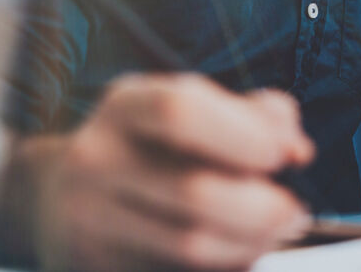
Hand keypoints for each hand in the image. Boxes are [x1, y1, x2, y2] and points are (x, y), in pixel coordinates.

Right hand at [26, 74, 314, 271]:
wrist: (63, 199)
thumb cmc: (158, 147)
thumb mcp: (199, 111)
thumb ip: (258, 116)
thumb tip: (297, 150)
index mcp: (125, 106)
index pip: (179, 111)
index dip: (243, 135)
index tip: (284, 156)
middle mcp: (95, 159)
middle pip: (194, 192)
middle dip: (262, 209)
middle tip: (295, 212)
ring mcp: (87, 220)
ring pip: (189, 246)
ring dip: (250, 244)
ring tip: (274, 234)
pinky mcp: (95, 267)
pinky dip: (224, 266)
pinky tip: (237, 252)